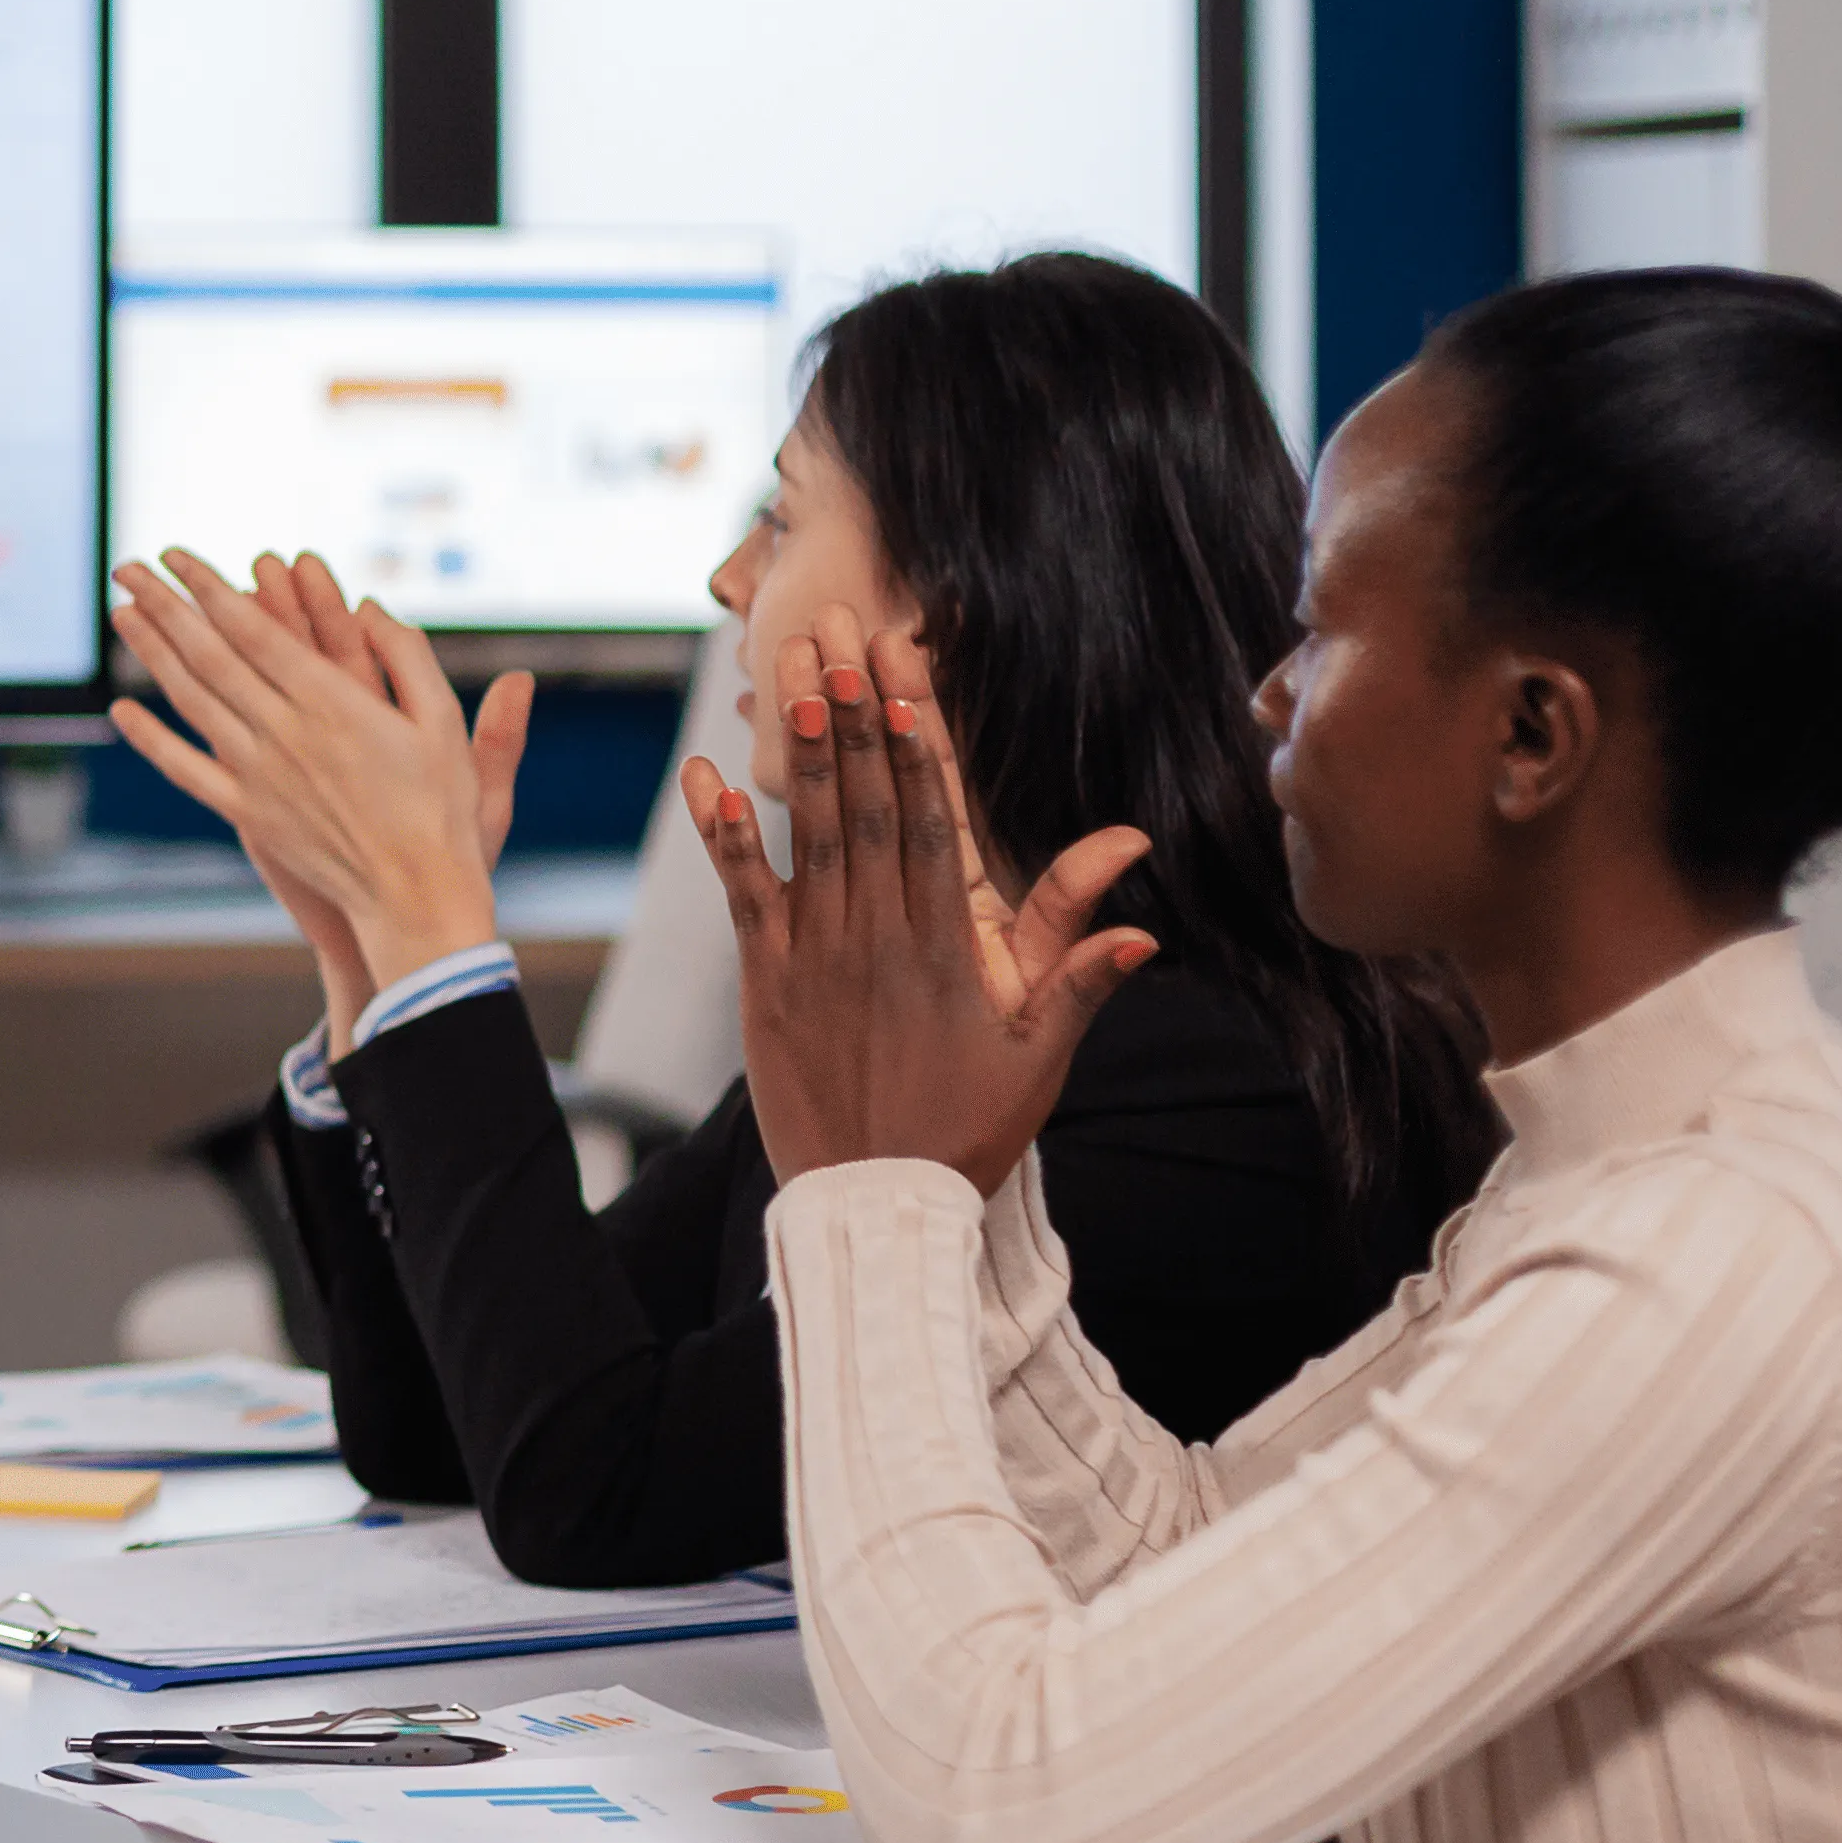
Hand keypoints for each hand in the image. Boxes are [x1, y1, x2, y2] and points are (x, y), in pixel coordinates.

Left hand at [109, 550, 530, 1004]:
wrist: (415, 896)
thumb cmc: (442, 809)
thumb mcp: (442, 723)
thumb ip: (408, 658)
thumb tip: (372, 606)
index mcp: (333, 701)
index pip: (253, 630)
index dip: (208, 590)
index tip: (176, 557)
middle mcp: (285, 732)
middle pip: (211, 655)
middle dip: (166, 605)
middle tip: (127, 568)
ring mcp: (260, 774)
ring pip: (193, 701)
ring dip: (152, 654)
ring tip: (121, 613)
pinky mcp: (249, 814)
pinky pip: (188, 770)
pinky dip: (151, 739)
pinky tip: (122, 711)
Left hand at [687, 613, 1150, 1191]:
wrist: (877, 1202)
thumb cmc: (969, 1126)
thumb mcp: (1040, 1050)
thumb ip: (1080, 963)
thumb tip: (1136, 892)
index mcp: (949, 949)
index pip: (932, 828)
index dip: (913, 752)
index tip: (901, 684)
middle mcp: (880, 939)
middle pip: (868, 810)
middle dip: (852, 721)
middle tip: (838, 640)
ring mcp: (817, 956)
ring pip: (809, 836)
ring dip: (798, 752)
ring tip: (789, 675)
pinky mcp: (766, 980)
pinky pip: (742, 893)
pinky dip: (722, 834)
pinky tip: (704, 775)